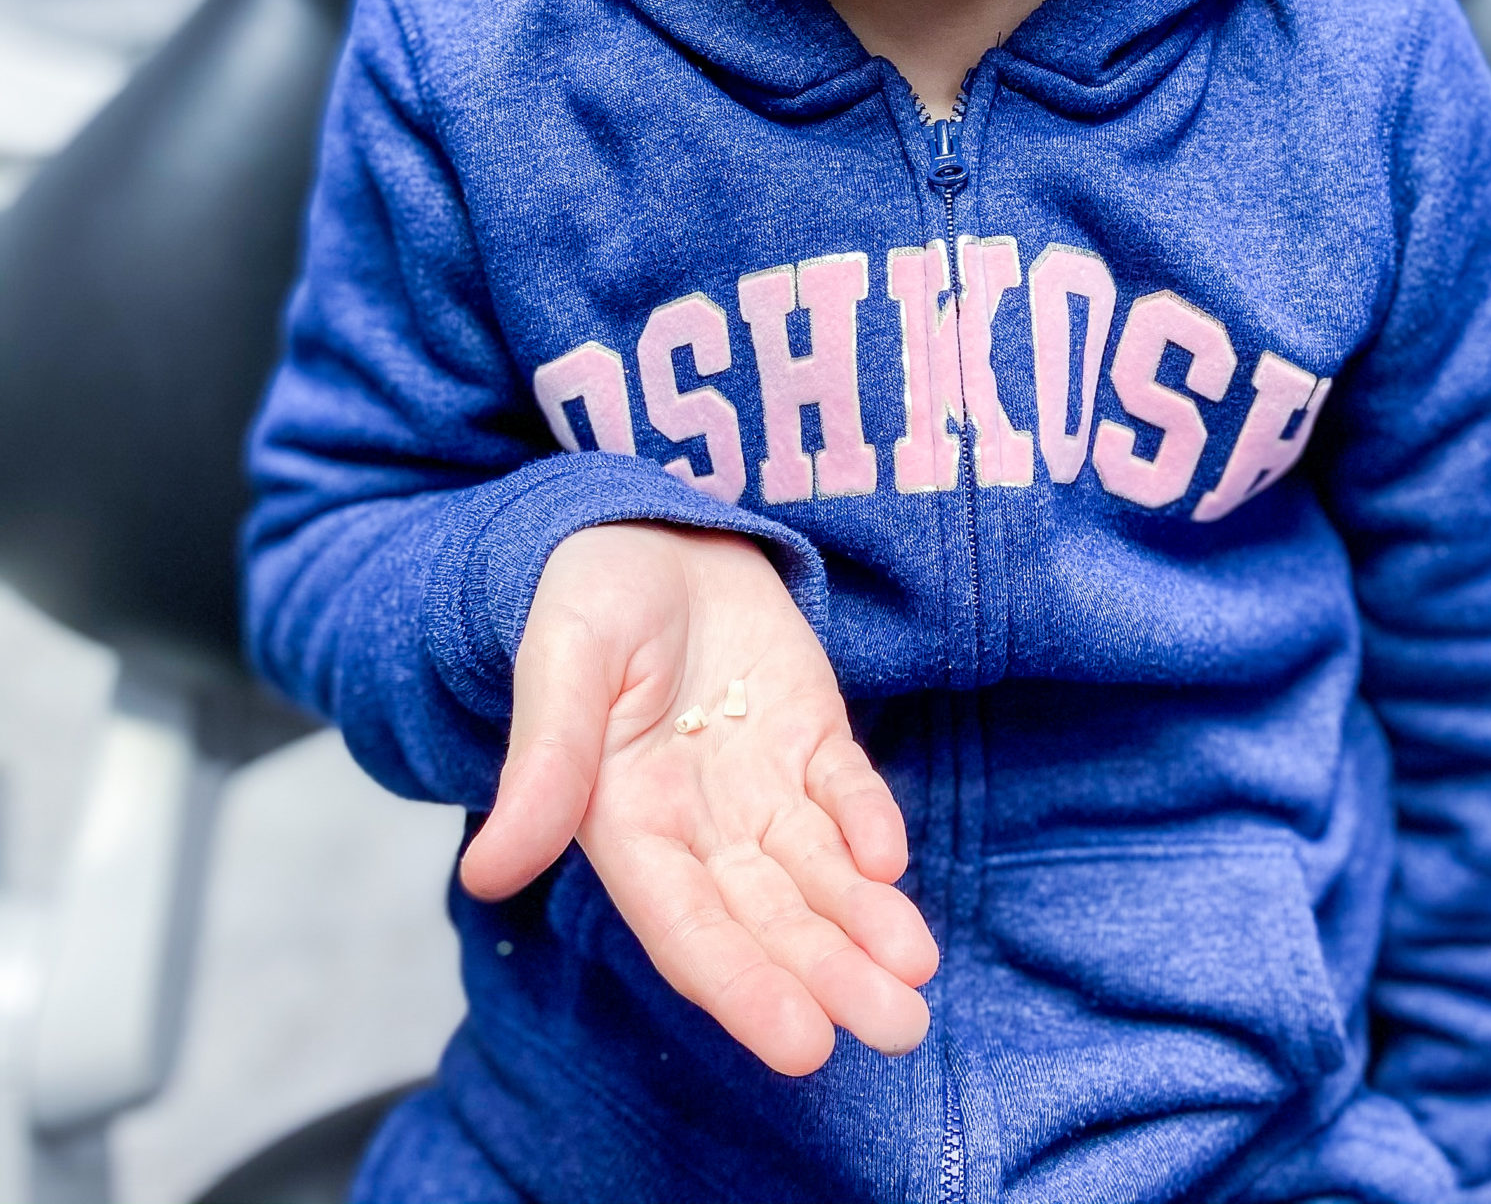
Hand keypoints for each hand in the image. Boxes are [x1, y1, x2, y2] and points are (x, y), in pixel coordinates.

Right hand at [460, 522, 936, 1074]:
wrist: (645, 531)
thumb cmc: (587, 598)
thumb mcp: (561, 663)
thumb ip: (544, 764)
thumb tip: (486, 872)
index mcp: (629, 825)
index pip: (690, 927)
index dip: (744, 986)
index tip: (804, 1046)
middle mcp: (701, 826)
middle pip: (770, 918)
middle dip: (832, 976)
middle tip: (900, 1029)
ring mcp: (762, 783)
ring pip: (820, 873)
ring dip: (868, 922)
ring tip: (917, 973)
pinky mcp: (811, 734)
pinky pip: (846, 791)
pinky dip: (871, 824)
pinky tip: (894, 861)